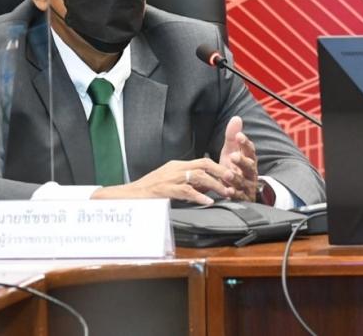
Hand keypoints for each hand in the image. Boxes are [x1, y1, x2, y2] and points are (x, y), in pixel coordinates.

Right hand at [92, 157, 236, 205]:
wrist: (128, 195)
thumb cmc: (150, 191)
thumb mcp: (170, 181)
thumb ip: (188, 182)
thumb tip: (207, 187)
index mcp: (178, 165)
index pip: (203, 161)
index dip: (219, 167)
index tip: (231, 174)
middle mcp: (176, 168)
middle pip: (204, 164)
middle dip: (221, 171)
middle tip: (234, 179)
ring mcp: (170, 178)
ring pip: (198, 176)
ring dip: (214, 184)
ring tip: (226, 192)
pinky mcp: (165, 189)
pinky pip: (185, 191)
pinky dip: (198, 195)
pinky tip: (208, 201)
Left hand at [220, 116, 260, 201]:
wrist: (239, 191)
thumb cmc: (234, 168)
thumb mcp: (231, 152)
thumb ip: (232, 137)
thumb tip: (236, 118)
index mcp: (249, 159)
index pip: (249, 150)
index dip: (245, 143)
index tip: (239, 136)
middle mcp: (250, 172)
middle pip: (249, 166)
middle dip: (241, 161)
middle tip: (233, 156)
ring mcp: (247, 186)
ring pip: (243, 181)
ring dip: (235, 178)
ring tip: (227, 174)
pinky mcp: (243, 197)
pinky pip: (239, 196)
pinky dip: (234, 194)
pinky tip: (228, 191)